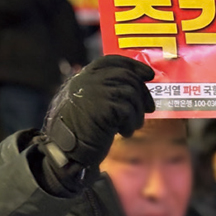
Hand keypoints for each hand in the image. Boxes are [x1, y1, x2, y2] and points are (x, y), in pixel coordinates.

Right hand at [44, 55, 154, 170]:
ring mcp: (94, 91)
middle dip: (142, 93)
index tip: (149, 74)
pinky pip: (128, 110)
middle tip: (149, 108)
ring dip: (136, 113)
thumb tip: (138, 86)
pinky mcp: (103, 106)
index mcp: (82, 78)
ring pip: (130, 93)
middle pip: (126, 76)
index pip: (111, 61)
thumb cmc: (79, 134)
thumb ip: (105, 92)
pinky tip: (123, 133)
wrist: (65, 154)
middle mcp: (87, 80)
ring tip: (130, 127)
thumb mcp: (89, 106)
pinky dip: (130, 123)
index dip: (133, 65)